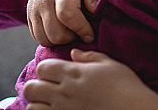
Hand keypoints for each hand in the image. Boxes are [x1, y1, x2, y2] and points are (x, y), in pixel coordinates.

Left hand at [23, 49, 157, 109]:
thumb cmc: (127, 87)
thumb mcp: (110, 65)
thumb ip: (89, 57)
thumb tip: (73, 53)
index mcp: (73, 73)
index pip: (42, 68)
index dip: (45, 70)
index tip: (54, 74)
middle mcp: (64, 93)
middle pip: (31, 88)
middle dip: (36, 87)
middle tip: (47, 91)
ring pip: (32, 108)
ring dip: (38, 106)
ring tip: (49, 105)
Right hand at [27, 0, 102, 45]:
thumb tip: (93, 10)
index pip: (67, 14)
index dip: (80, 28)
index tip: (90, 34)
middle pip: (56, 33)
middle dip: (72, 37)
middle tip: (80, 29)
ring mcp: (34, 8)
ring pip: (46, 40)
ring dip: (61, 40)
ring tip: (70, 28)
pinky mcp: (29, 15)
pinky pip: (38, 38)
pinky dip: (50, 38)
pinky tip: (60, 28)